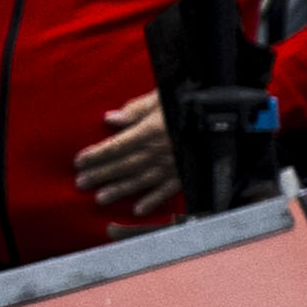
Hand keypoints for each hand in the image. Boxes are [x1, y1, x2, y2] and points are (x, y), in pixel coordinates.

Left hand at [70, 94, 183, 218]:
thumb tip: (111, 119)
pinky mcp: (188, 173)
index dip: (97, 153)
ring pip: (142, 180)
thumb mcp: (163, 96)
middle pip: (125, 164)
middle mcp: (160, 151)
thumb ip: (137, 109)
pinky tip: (137, 210)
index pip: (117, 145)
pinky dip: (153, 201)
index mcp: (151, 130)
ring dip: (119, 190)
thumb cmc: (192, 101)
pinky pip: (168, 190)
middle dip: (101, 174)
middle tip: (80, 183)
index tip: (79, 160)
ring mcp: (174, 165)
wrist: (227, 116)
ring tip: (100, 198)